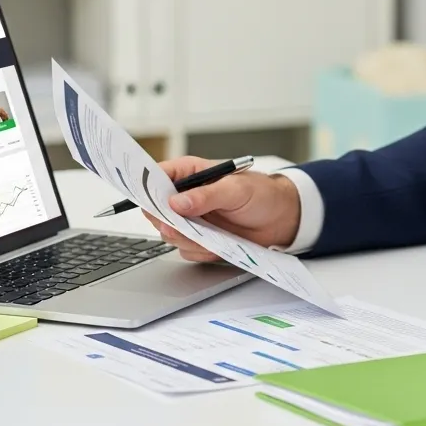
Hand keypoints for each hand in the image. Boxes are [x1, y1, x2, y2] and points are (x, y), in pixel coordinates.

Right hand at [143, 156, 300, 261]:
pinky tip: (219, 244)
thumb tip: (176, 203)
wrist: (281, 219)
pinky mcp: (199, 239)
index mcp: (191, 174)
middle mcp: (186, 196)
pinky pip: (186, 250)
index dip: (146, 187)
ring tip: (211, 234)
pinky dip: (201, 251)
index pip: (157, 177)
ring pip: (169, 234)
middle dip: (168, 221)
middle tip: (182, 225)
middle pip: (156, 211)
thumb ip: (206, 195)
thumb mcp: (236, 189)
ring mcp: (192, 219)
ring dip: (187, 238)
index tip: (144, 200)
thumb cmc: (262, 194)